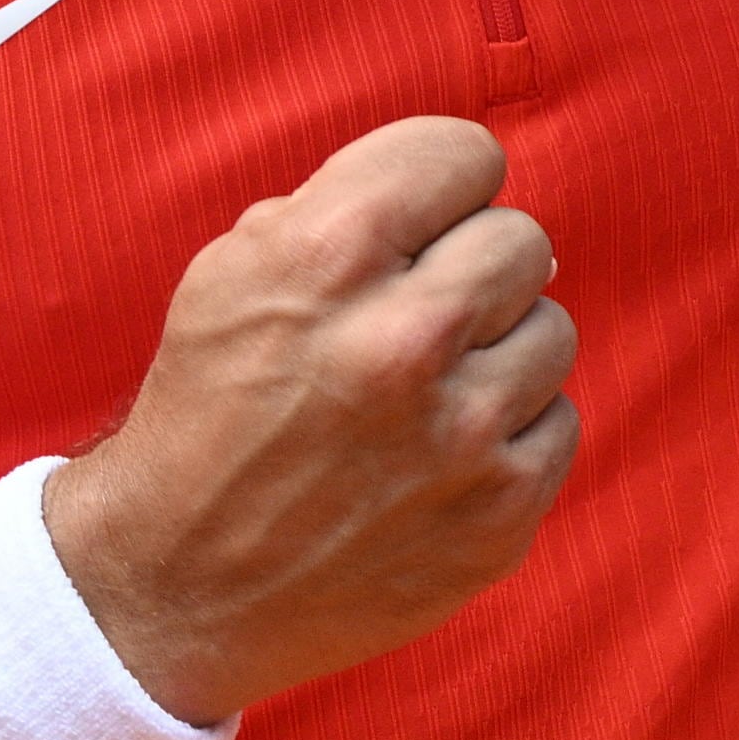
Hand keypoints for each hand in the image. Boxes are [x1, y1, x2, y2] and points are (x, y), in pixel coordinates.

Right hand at [43, 117, 576, 724]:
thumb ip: (344, 207)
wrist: (180, 585)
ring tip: (424, 391)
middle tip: (414, 314)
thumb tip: (467, 201)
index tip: (416, 225)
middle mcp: (403, 340)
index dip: (437, 186)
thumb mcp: (231, 273)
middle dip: (468, 267)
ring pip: (553, 330)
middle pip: (520, 241)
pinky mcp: (499, 516)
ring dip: (496, 352)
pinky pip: (559, 422)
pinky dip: (509, 433)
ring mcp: (461, 435)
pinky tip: (440, 453)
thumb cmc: (209, 411)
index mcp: (326, 258)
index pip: (466, 154)